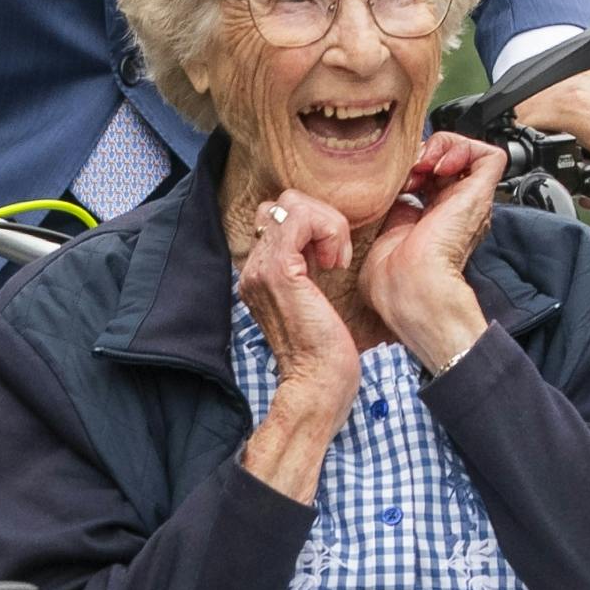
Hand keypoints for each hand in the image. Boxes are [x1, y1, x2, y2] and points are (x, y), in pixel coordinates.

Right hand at [233, 195, 365, 501]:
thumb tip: (326, 242)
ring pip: (291, 204)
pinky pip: (301, 218)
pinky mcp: (279, 271)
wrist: (318, 386)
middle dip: (320, 218)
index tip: (332, 260)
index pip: (279, 216)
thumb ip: (309, 269)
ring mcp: (261, 268)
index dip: (313, 226)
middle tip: (335, 256)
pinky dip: (328, 229)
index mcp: (260, 273)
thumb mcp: (315, 301)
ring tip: (335, 260)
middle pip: (283, 204)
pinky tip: (336, 262)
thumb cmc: (326, 353)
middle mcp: (253, 267)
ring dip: (326, 223)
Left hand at [360, 133, 499, 370]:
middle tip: (406, 171)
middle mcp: (456, 210)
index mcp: (433, 221)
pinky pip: (490, 155)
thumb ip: (390, 213)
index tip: (394, 179)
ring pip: (469, 152)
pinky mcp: (480, 195)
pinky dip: (461, 147)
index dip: (412, 166)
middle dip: (423, 154)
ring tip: (421, 166)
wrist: (407, 286)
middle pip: (448, 161)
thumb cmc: (390, 279)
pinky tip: (437, 164)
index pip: (431, 177)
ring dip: (441, 147)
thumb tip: (390, 194)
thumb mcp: (381, 235)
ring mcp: (470, 202)